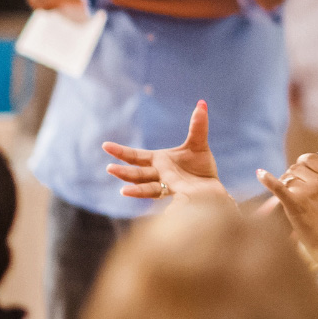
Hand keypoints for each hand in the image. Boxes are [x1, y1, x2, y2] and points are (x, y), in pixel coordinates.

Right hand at [103, 100, 233, 208]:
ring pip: (149, 189)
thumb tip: (202, 102)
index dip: (122, 152)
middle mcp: (159, 175)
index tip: (106, 146)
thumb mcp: (199, 144)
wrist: (211, 188)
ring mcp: (168, 188)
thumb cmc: (201, 167)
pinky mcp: (181, 197)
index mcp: (159, 162)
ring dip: (137, 191)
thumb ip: (198, 125)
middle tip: (110, 169)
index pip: (136, 157)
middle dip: (124, 172)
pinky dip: (169, 210)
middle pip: (138, 174)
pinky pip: (173, 203)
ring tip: (124, 191)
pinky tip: (165, 216)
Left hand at [257, 153, 317, 265]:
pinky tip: (260, 174)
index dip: (303, 164)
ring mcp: (307, 192)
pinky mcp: (295, 205)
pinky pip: (277, 187)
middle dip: (292, 177)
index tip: (300, 173)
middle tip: (293, 192)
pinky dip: (267, 179)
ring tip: (289, 202)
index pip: (311, 159)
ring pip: (287, 179)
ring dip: (285, 188)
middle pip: (296, 168)